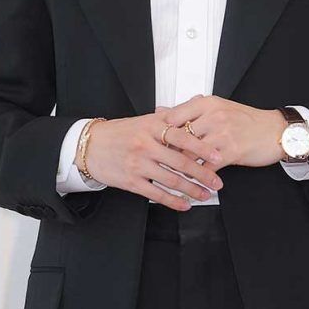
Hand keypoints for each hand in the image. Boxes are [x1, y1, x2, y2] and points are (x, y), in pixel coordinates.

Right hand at [79, 110, 224, 210]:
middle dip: (202, 174)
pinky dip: (173, 201)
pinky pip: (156, 194)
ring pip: (171, 180)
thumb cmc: (120, 133)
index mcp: (151, 127)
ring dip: (191, 190)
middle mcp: (145, 145)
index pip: (182, 136)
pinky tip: (184, 205)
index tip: (218, 156)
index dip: (202, 148)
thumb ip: (170, 116)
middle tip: (217, 182)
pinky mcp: (130, 181)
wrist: (90, 145)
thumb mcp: (144, 120)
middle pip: (180, 161)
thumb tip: (196, 103)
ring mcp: (138, 164)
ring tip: (205, 194)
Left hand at [159, 95, 285, 169]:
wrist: (275, 130)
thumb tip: (161, 110)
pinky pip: (206, 167)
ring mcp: (222, 134)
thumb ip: (189, 109)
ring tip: (168, 175)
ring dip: (179, 167)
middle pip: (179, 136)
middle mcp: (213, 116)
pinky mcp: (231, 152)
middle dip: (166, 151)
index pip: (173, 116)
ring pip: (190, 153)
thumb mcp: (217, 107)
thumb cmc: (247, 120)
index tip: (152, 141)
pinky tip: (191, 183)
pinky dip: (197, 178)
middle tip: (155, 161)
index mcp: (207, 103)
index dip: (160, 131)